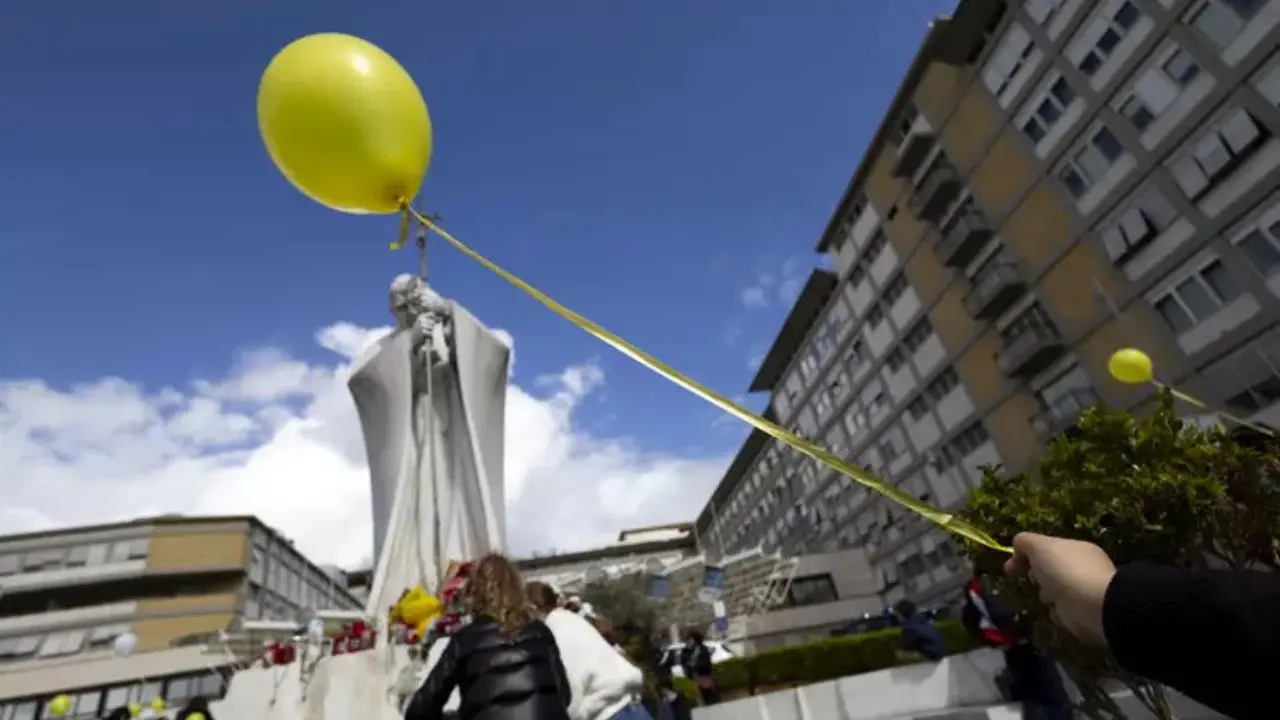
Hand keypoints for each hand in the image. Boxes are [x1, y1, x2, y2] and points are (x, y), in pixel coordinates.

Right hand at [1003, 532, 1116, 647]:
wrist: (1094, 606)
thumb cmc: (1066, 571)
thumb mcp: (1040, 547)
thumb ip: (1025, 542)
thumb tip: (1017, 549)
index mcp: (1075, 549)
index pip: (1046, 549)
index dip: (1026, 556)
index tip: (1010, 568)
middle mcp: (1081, 569)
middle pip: (1048, 571)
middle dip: (1037, 577)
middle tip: (1036, 580)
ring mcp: (1084, 592)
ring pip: (1052, 593)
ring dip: (1046, 595)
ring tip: (1051, 597)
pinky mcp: (1083, 614)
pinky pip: (1060, 613)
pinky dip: (1057, 613)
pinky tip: (1060, 611)